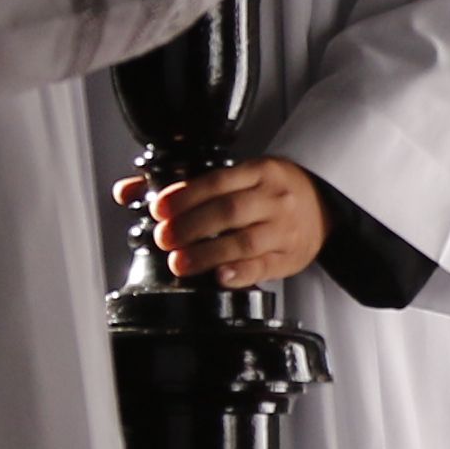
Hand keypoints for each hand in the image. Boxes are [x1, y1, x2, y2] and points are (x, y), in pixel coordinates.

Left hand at [135, 157, 328, 289]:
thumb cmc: (271, 191)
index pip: (218, 181)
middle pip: (228, 211)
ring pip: (244, 242)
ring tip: (180, 262)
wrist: (323, 207)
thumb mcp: (238, 176)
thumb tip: (127, 190)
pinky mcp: (288, 258)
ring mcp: (284, 229)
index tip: (160, 209)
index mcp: (261, 172)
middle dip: (191, 226)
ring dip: (207, 254)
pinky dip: (239, 273)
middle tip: (165, 238)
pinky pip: (263, 267)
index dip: (185, 196)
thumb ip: (187, 184)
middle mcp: (275, 199)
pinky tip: (220, 277)